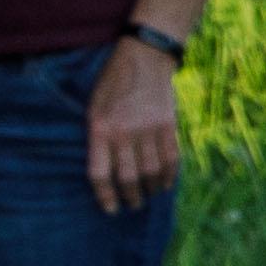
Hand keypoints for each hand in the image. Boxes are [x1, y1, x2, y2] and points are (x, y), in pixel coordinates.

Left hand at [88, 37, 183, 209]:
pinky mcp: (168, 125)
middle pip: (128, 177)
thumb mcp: (94, 107)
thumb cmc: (113, 82)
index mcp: (100, 129)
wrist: (144, 57)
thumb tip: (105, 170)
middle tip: (132, 205)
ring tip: (149, 195)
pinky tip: (166, 183)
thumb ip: (98, 138)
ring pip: (151, 172)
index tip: (110, 209)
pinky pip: (171, 158)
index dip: (105, 196)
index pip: (100, 173)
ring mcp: (148, 129)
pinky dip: (170, 175)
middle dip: (130, 197)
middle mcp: (124, 132)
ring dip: (150, 189)